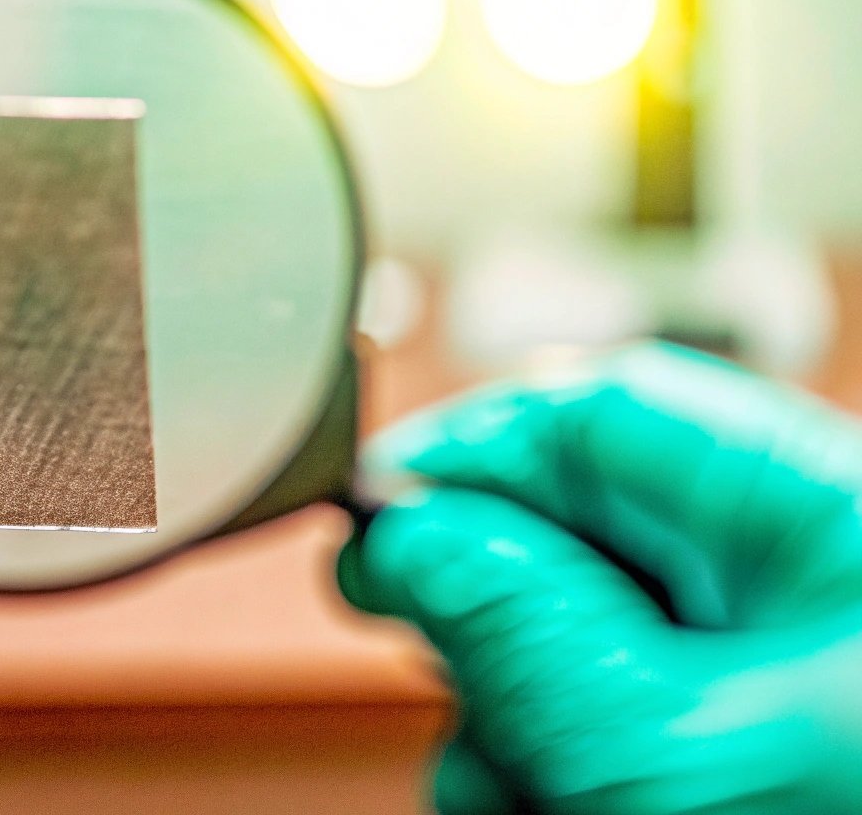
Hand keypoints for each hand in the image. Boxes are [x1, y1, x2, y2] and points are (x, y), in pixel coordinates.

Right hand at [340, 344, 861, 813]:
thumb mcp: (663, 751)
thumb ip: (520, 624)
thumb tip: (408, 538)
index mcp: (821, 524)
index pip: (611, 415)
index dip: (477, 443)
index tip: (375, 500)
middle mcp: (797, 590)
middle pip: (582, 530)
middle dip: (480, 594)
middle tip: (403, 630)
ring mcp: (767, 683)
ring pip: (578, 641)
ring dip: (502, 707)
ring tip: (497, 782)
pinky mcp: (731, 759)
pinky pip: (606, 726)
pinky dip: (543, 766)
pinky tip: (531, 803)